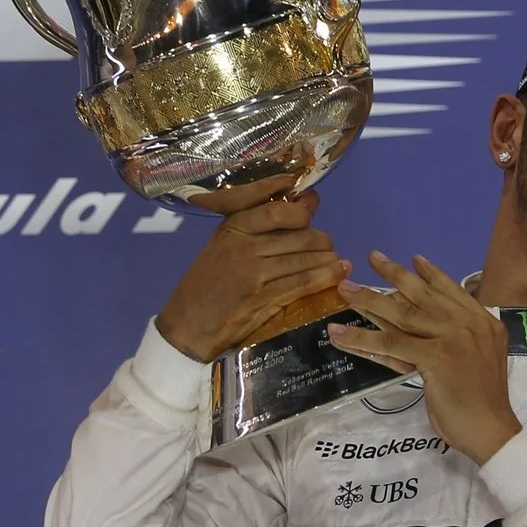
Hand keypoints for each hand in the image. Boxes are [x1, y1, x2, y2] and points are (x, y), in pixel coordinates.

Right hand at [154, 179, 348, 362]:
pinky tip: (337, 275)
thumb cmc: (207, 283)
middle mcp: (243, 246)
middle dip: (321, 241)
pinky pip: (302, 284)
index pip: (277, 210)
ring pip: (303, 260)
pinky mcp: (262, 299)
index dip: (301, 212)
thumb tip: (309, 201)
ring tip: (339, 262)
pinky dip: (324, 278)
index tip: (311, 214)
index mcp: (232, 228)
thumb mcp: (225, 245)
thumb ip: (262, 224)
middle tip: (329, 246)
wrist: (187, 325)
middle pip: (297, 236)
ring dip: (328, 261)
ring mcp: (253, 273)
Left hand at [328, 252, 521, 463]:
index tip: (414, 259)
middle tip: (373, 257)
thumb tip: (427, 329)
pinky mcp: (435, 357)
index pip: (452, 291)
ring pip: (403, 315)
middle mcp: (469, 324)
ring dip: (370, 300)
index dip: (432, 274)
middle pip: (424, 295)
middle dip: (395, 274)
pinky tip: (340, 333)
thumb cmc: (485, 402)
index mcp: (483, 322)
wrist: (492, 429)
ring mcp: (452, 338)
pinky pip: (391, 343)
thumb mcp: (479, 360)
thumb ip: (459, 340)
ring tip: (345, 291)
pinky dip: (362, 338)